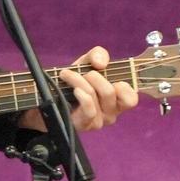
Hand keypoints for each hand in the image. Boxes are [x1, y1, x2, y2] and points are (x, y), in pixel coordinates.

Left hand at [20, 47, 137, 133]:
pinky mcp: (83, 125)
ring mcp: (98, 121)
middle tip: (83, 72)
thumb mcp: (87, 63)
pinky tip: (74, 89)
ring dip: (80, 81)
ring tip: (67, 75)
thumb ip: (98, 55)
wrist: (48, 96)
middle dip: (95, 76)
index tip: (108, 76)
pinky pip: (89, 111)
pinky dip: (82, 96)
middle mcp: (110, 113)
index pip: (131, 99)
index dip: (123, 86)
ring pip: (96, 97)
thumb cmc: (74, 80)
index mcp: (117, 101)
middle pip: (111, 92)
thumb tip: (101, 63)